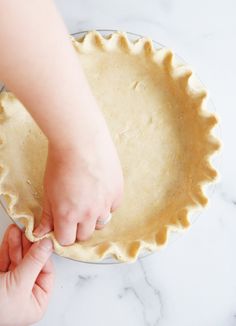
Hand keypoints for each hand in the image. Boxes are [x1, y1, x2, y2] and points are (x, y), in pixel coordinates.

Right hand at [0, 225, 53, 325]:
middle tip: (28, 230)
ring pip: (18, 259)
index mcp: (37, 301)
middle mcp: (25, 294)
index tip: (42, 238)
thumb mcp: (19, 283)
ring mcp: (11, 286)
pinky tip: (11, 235)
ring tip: (18, 229)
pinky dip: (7, 247)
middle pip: (32, 263)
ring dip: (17, 242)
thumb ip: (34, 262)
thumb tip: (48, 245)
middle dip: (28, 244)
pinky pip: (6, 260)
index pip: (47, 271)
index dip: (44, 254)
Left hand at [34, 112, 123, 244]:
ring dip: (94, 217)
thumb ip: (48, 215)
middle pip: (85, 235)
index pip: (66, 240)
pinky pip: (113, 207)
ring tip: (88, 200)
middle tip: (75, 211)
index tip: (62, 225)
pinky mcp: (117, 192)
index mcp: (68, 215)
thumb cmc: (61, 162)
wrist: (81, 140)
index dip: (62, 234)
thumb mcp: (49, 191)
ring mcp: (105, 204)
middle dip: (78, 228)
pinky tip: (99, 191)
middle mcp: (88, 214)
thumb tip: (41, 233)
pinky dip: (106, 204)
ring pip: (101, 223)